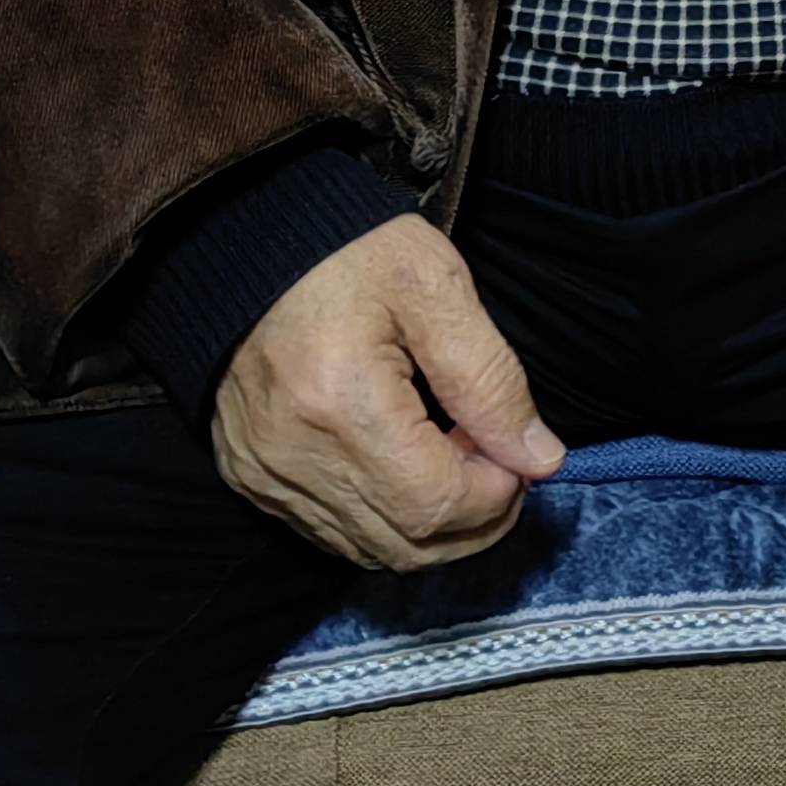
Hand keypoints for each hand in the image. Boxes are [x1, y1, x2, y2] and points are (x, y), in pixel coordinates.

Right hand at [212, 215, 564, 572]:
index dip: (496, 494)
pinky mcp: (248, 475)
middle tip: (500, 464)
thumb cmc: (348, 250)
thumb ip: (491, 379)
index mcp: (340, 402)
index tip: (518, 452)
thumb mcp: (436, 286)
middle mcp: (292, 456)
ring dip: (430, 526)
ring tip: (453, 459)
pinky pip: (328, 533)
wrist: (247, 234)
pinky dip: (381, 519)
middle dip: (474, 521)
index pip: (438, 504)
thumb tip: (538, 460)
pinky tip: (402, 466)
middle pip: (407, 545)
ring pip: (370, 551)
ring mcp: (263, 474)